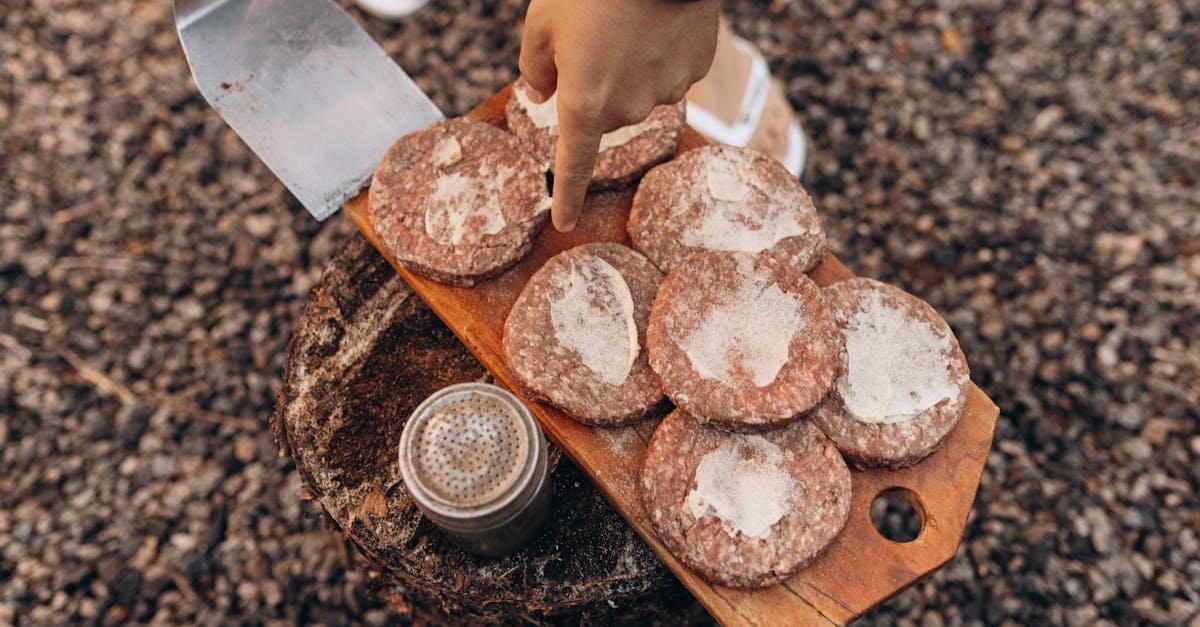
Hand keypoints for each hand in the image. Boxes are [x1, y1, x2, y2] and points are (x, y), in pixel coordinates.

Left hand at [519, 0, 719, 230]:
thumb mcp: (542, 20)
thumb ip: (534, 65)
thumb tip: (540, 94)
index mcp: (585, 104)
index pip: (573, 165)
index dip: (566, 195)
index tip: (563, 222)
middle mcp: (628, 109)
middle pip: (606, 112)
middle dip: (596, 85)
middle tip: (592, 37)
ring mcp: (666, 91)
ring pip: (641, 91)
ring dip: (630, 67)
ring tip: (626, 21)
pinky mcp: (694, 70)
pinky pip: (671, 71)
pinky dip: (660, 52)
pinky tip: (657, 21)